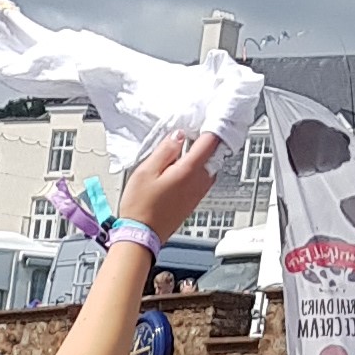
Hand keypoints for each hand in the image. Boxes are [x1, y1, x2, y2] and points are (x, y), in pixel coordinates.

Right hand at [122, 126, 222, 245]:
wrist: (140, 235)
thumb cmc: (140, 206)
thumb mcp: (146, 170)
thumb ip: (165, 150)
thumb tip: (177, 136)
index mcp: (189, 171)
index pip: (209, 142)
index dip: (211, 127)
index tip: (208, 119)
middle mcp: (198, 182)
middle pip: (214, 155)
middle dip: (209, 142)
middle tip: (198, 131)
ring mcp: (197, 194)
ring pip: (210, 168)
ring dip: (204, 156)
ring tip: (189, 148)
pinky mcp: (193, 202)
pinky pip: (203, 180)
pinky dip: (198, 170)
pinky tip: (184, 168)